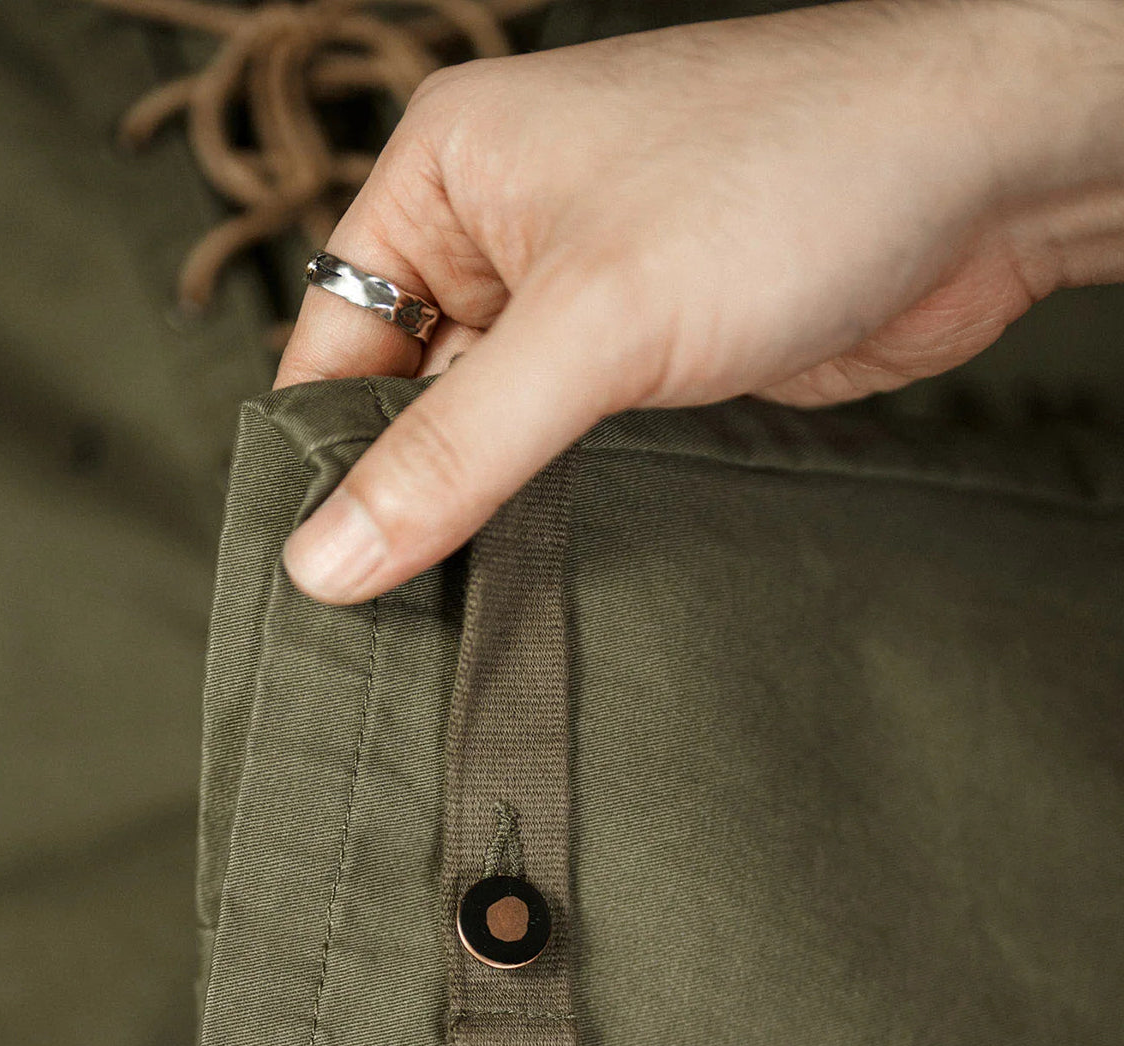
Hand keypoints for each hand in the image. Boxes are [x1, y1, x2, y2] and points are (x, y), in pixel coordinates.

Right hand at [276, 0, 1123, 604]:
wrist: (981, 179)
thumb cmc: (791, 176)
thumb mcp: (594, 323)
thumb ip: (454, 452)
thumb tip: (330, 553)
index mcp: (448, 173)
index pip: (332, 339)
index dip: (322, 459)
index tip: (320, 573)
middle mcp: (503, 230)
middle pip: (404, 393)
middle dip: (404, 494)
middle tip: (387, 615)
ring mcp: (582, 296)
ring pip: (488, 430)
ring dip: (483, 509)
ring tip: (458, 606)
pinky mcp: (648, 357)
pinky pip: (563, 447)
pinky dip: (549, 505)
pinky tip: (538, 567)